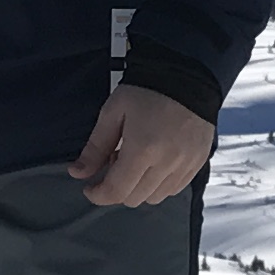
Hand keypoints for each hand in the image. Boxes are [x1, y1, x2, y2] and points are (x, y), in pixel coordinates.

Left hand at [71, 83, 211, 205]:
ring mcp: (185, 165)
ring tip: (136, 162)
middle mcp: (166, 163)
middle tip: (114, 163)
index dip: (98, 195)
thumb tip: (77, 173)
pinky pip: (174, 189)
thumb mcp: (113, 112)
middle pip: (134, 198)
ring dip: (139, 188)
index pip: (116, 191)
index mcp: (142, 150)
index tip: (90, 187)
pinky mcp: (197, 163)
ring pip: (154, 198)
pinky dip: (159, 185)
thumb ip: (95, 147)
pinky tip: (154, 164)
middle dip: (117, 188)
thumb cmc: (147, 90)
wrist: (187, 76)